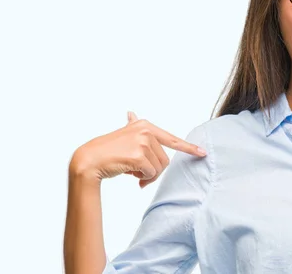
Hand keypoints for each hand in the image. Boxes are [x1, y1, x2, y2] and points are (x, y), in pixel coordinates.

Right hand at [69, 111, 206, 187]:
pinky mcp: (138, 155)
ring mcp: (142, 142)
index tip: (203, 153)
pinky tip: (129, 174)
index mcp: (145, 126)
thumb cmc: (107, 150)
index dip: (188, 148)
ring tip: (132, 172)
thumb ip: (132, 125)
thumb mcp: (123, 134)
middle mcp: (146, 131)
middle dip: (154, 171)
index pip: (172, 139)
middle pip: (165, 160)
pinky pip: (150, 174)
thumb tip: (132, 113)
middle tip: (139, 175)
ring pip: (159, 168)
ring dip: (147, 176)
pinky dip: (142, 179)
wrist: (89, 160)